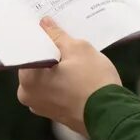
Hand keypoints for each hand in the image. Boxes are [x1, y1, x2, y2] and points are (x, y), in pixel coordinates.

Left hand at [17, 17, 120, 135]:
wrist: (112, 115)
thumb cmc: (93, 82)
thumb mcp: (77, 49)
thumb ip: (57, 35)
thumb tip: (45, 24)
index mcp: (28, 79)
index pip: (29, 48)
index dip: (41, 35)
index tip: (50, 26)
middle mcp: (29, 95)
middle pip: (37, 63)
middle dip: (50, 50)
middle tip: (66, 39)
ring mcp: (41, 107)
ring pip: (47, 77)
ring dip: (58, 66)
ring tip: (76, 56)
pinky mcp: (56, 113)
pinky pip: (55, 89)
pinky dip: (63, 80)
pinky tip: (79, 72)